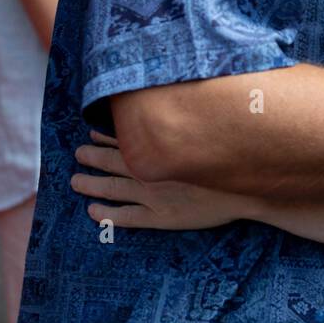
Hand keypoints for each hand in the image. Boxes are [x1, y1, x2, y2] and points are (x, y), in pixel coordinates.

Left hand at [71, 130, 256, 230]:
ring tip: (75, 181)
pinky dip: (107, 214)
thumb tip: (161, 104)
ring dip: (91, 184)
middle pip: (113, 162)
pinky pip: (126, 217)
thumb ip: (182, 119)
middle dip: (92, 157)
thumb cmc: (230, 157)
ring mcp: (154, 196)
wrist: (247, 189)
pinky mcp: (161, 218)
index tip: (91, 133)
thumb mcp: (208, 128)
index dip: (105, 136)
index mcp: (161, 148)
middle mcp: (153, 171)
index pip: (125, 139)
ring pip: (113, 189)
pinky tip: (93, 212)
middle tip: (78, 154)